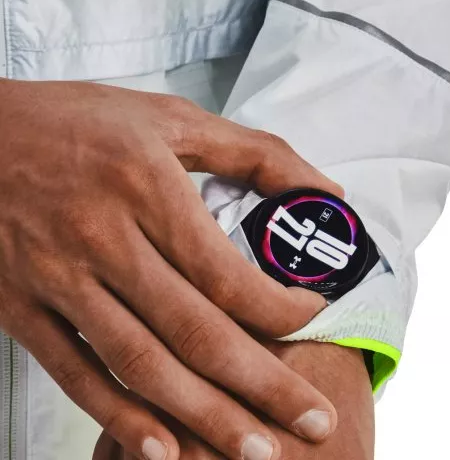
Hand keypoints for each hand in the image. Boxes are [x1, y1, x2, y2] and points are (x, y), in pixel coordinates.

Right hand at [0, 79, 343, 459]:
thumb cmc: (80, 123)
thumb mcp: (171, 119)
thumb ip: (255, 154)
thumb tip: (323, 191)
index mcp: (145, 186)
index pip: (225, 273)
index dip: (280, 309)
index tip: (312, 318)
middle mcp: (102, 239)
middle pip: (195, 331)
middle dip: (263, 385)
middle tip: (314, 421)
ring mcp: (57, 280)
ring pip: (142, 365)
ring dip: (205, 415)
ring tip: (257, 450)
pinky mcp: (23, 307)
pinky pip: (77, 374)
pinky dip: (122, 416)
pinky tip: (165, 449)